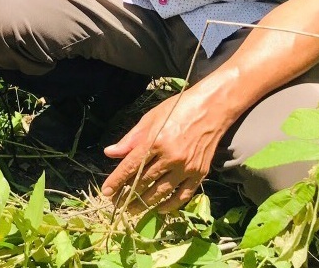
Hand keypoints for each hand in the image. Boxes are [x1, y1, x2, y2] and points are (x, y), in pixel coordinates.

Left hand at [100, 89, 232, 212]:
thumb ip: (130, 139)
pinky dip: (170, 205)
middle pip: (144, 181)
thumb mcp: (150, 118)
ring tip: (133, 210)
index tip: (106, 193)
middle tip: (117, 203)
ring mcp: (186, 167)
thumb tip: (110, 153)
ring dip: (145, 203)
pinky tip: (159, 209)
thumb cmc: (178, 108)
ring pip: (161, 191)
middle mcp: (170, 157)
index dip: (117, 181)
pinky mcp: (200, 173)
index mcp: (155, 141)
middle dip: (128, 194)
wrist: (212, 107)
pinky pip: (183, 195)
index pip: (130, 167)